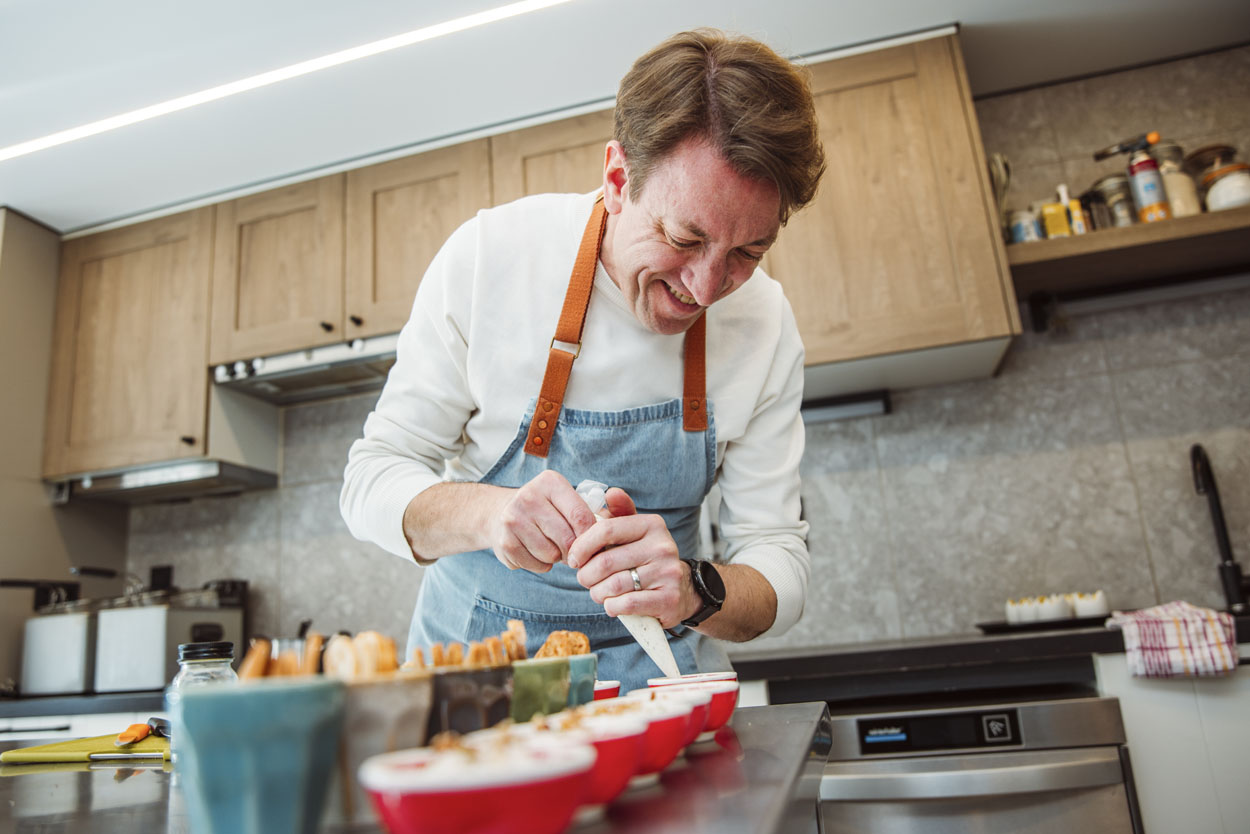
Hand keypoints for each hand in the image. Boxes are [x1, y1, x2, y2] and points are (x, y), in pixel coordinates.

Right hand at [487, 470, 596, 572]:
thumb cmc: (545, 509)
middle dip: (575, 550)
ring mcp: (513, 520)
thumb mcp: (565, 500)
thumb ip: (591, 512)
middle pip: (567, 538)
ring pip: (552, 555)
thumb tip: (609, 536)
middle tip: (573, 550)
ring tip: (552, 546)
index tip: (593, 544)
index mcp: (550, 482)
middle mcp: (529, 497)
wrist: (499, 513)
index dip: (591, 536)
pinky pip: (538, 566)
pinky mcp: (505, 543)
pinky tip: (536, 551)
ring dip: (557, 558)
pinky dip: (542, 565)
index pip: (581, 516)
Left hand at [566, 488, 700, 627]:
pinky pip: (627, 604)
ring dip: (597, 593)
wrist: (683, 590)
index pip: (606, 530)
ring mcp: (667, 573)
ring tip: (598, 593)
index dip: (582, 546)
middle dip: (586, 575)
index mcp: (652, 525)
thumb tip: (609, 493)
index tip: (573, 558)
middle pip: (606, 562)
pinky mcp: (669, 599)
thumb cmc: (648, 559)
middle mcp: (662, 546)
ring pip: (614, 585)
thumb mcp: (636, 532)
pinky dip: (612, 606)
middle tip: (584, 579)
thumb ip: (619, 513)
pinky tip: (612, 604)